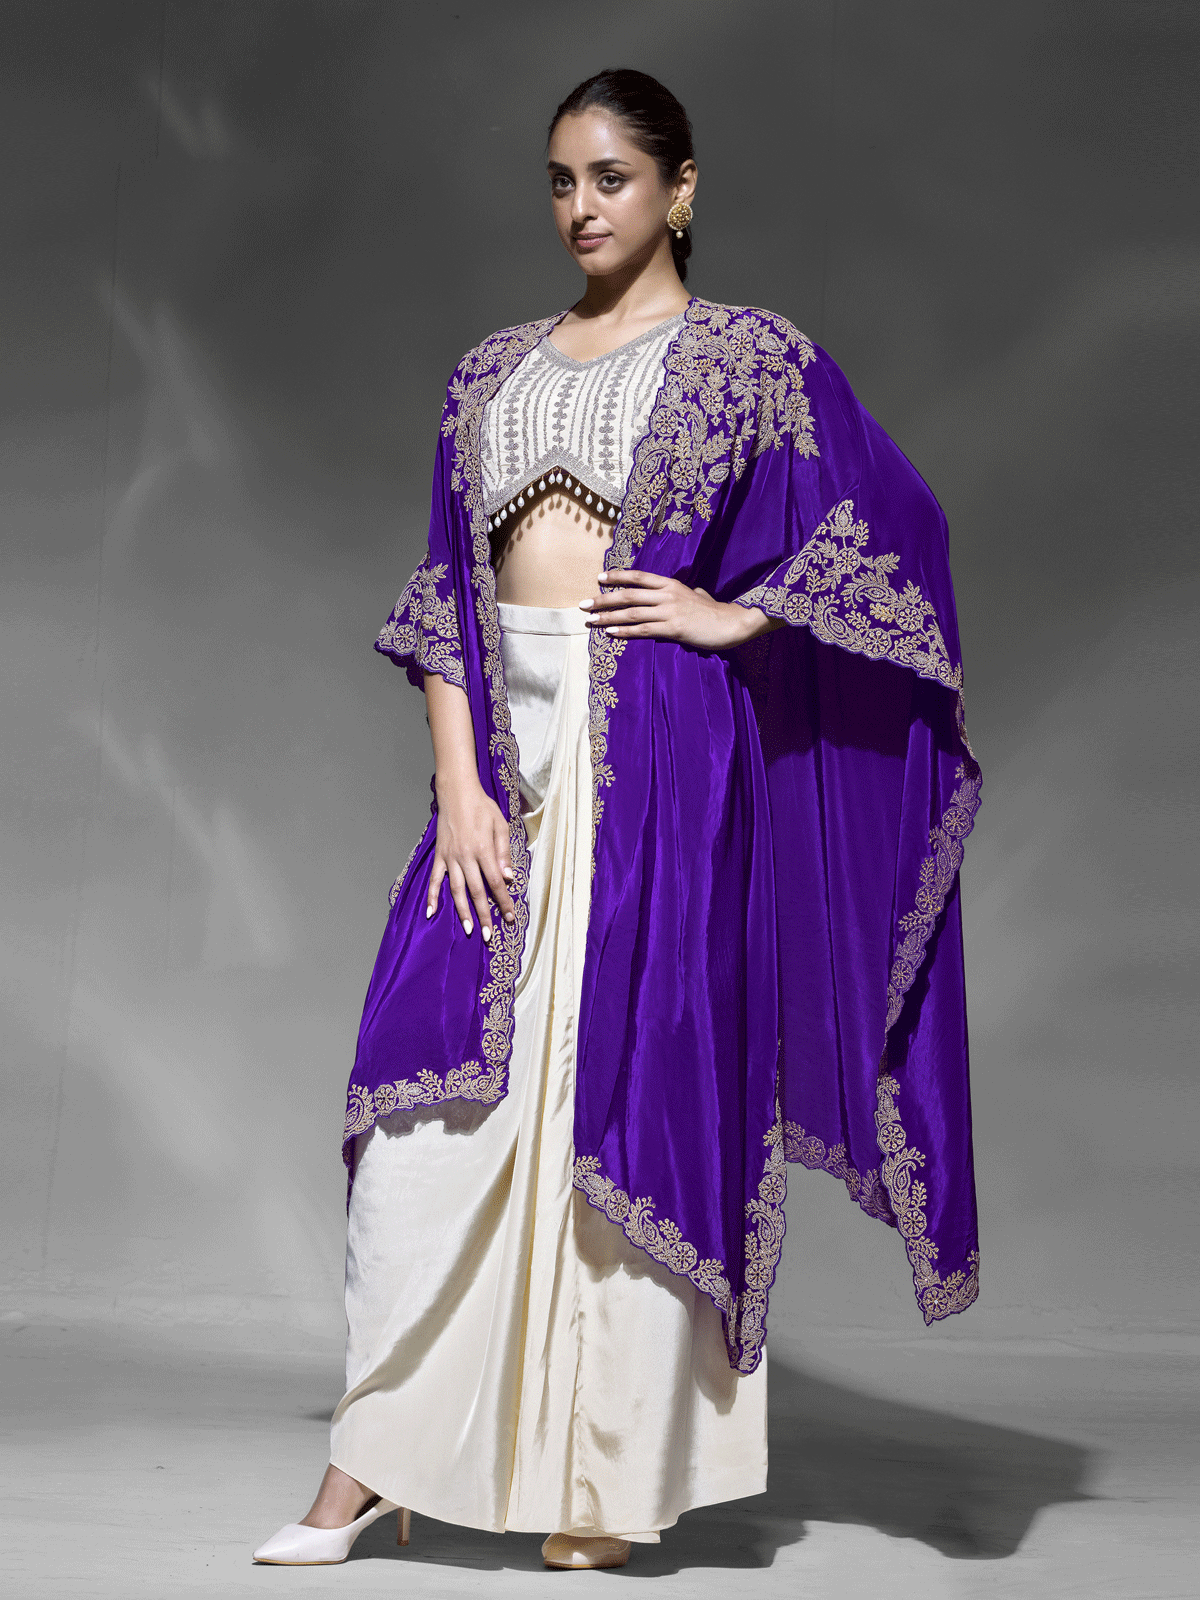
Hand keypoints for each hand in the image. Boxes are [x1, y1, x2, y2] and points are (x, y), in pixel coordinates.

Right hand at [427, 777, 515, 941]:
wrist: (457, 792)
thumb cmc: (482, 807)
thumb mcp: (500, 825)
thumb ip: (504, 852)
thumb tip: (509, 878)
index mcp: (483, 850)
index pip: (496, 883)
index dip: (503, 902)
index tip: (509, 918)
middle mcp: (466, 857)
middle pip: (476, 892)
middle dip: (483, 915)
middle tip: (489, 936)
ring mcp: (450, 857)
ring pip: (456, 890)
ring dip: (462, 911)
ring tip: (468, 929)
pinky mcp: (440, 855)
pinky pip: (435, 879)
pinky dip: (432, 896)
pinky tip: (431, 912)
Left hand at [580, 569, 779, 649]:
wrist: (732, 623)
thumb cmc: (715, 611)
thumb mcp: (699, 594)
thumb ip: (689, 591)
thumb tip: (690, 589)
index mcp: (671, 584)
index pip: (638, 577)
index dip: (617, 576)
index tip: (599, 578)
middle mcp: (667, 595)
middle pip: (628, 595)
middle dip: (602, 599)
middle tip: (583, 604)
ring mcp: (669, 611)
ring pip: (632, 612)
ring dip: (607, 616)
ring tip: (590, 620)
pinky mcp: (673, 629)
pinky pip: (643, 630)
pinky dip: (625, 630)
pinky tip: (610, 632)